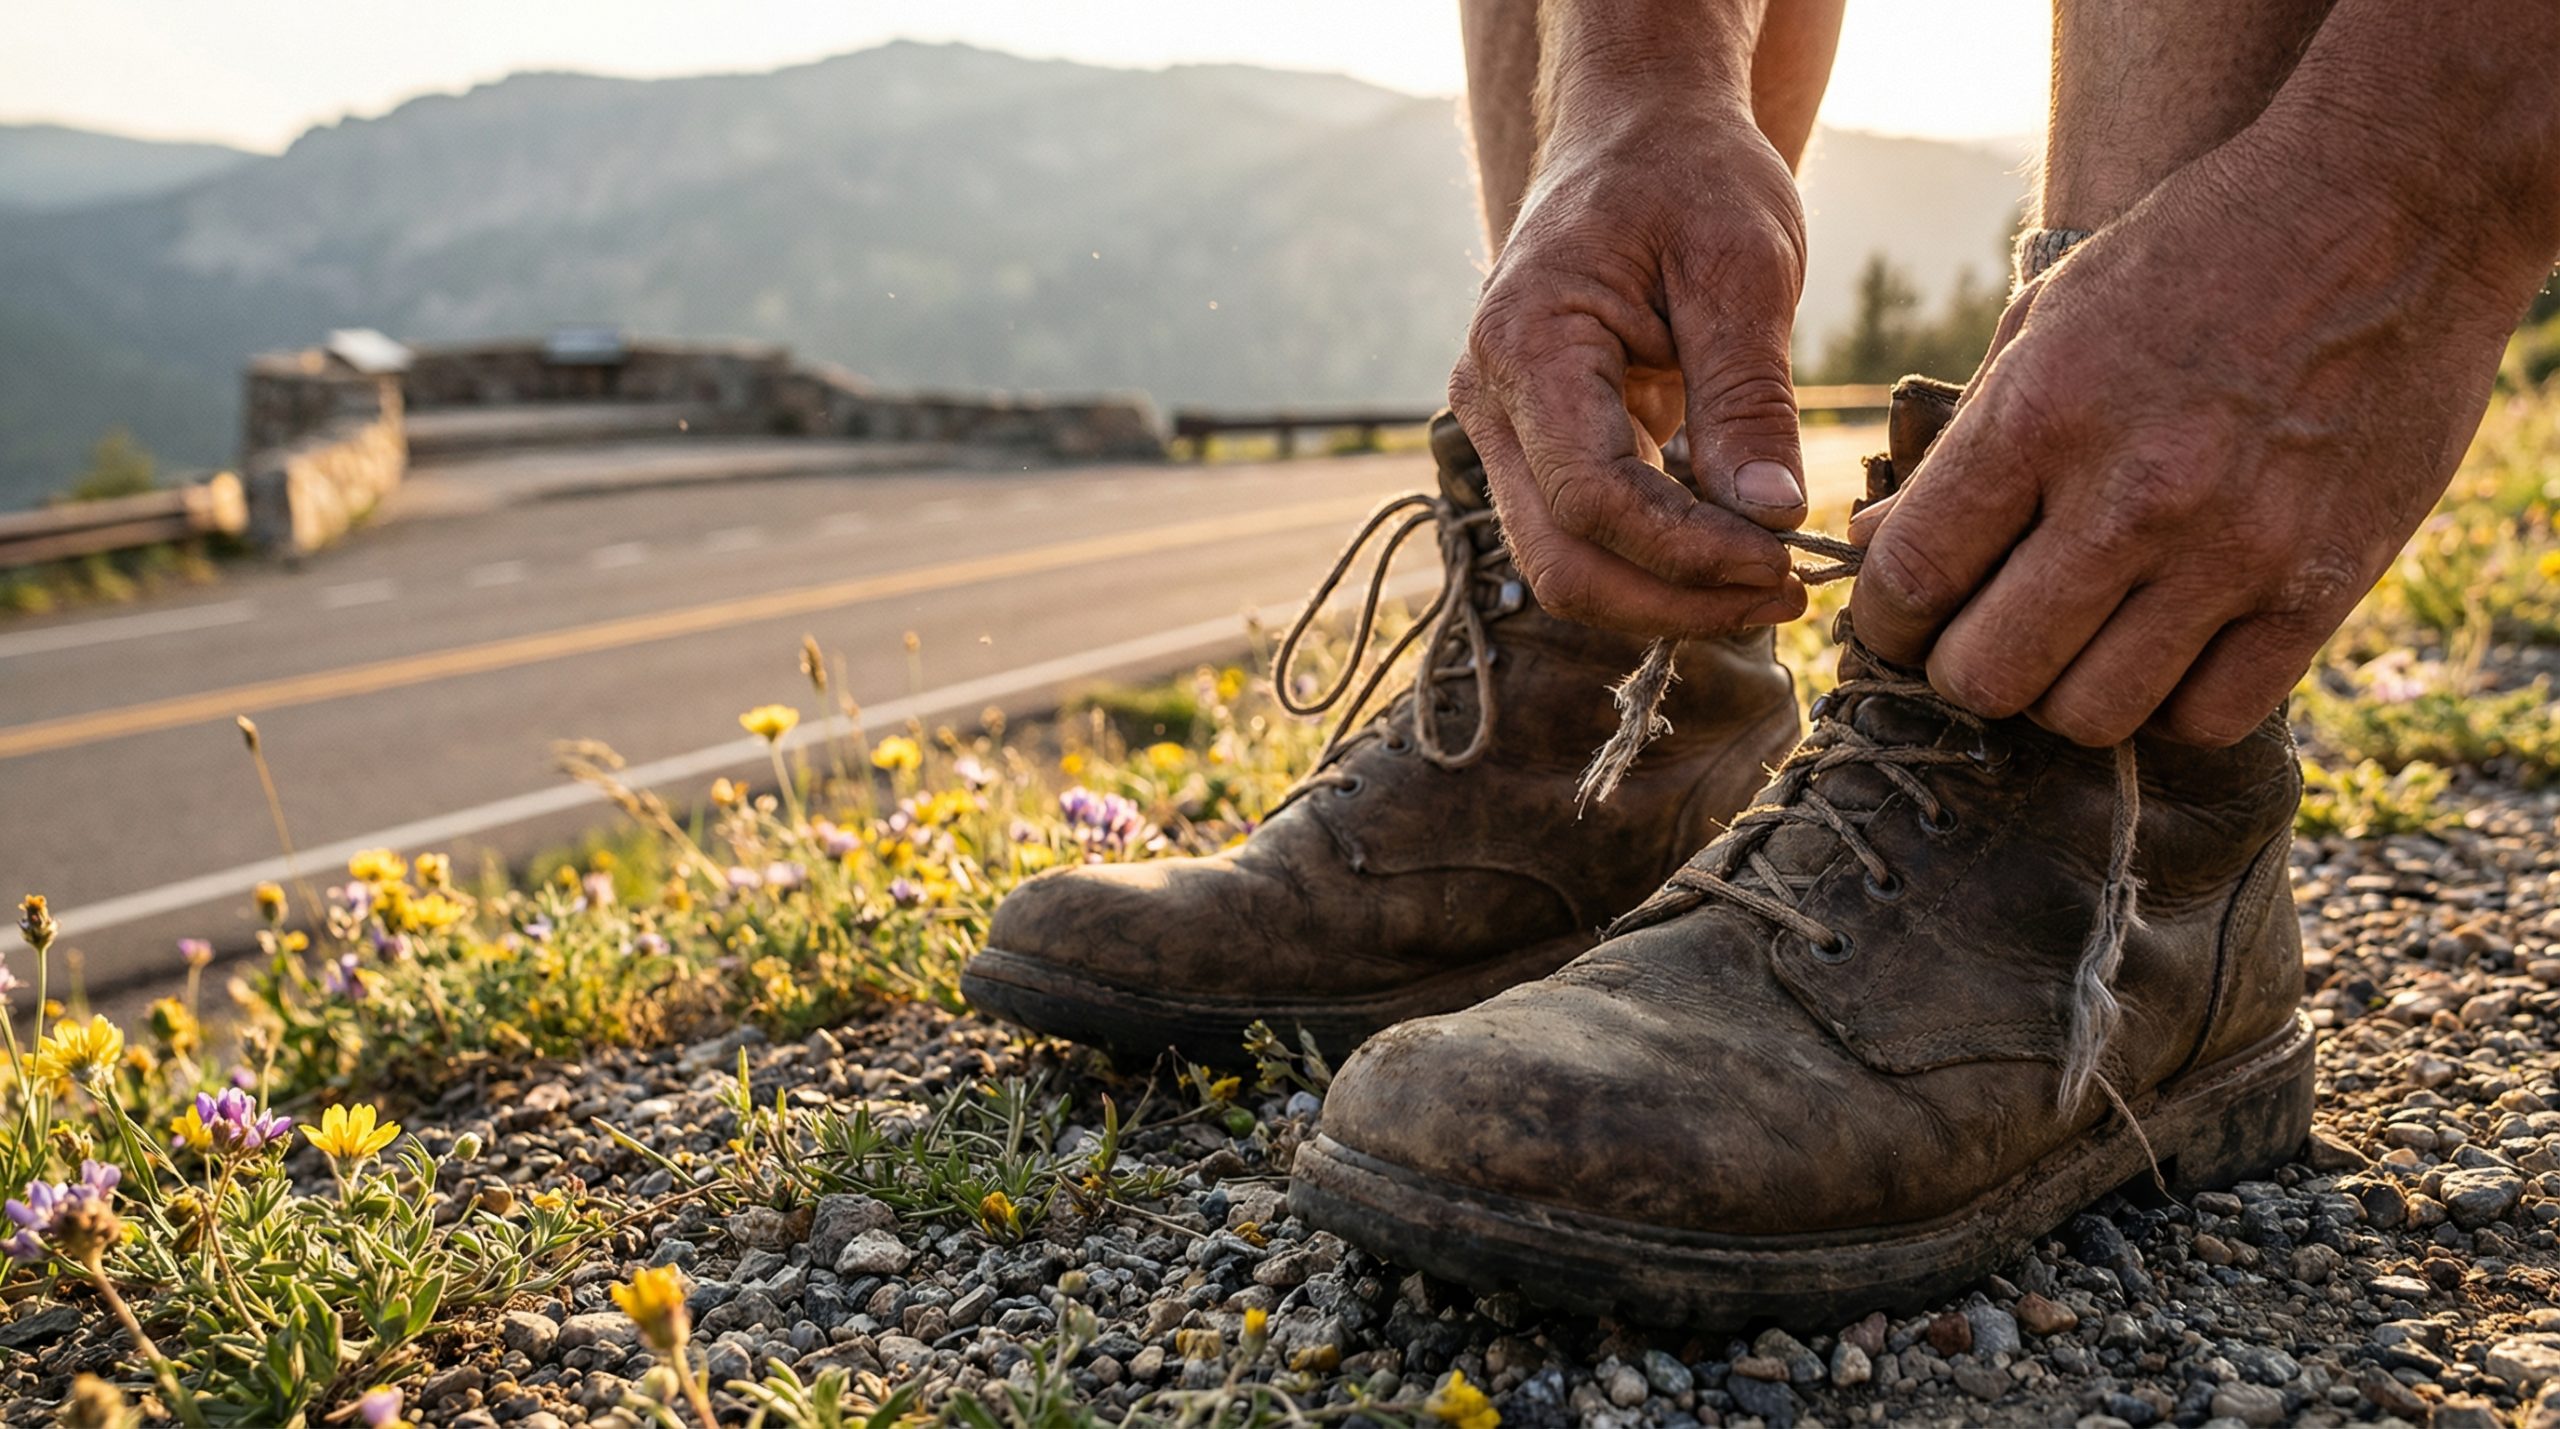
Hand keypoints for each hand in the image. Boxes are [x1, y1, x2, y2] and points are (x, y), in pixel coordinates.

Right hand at [1453, 108, 1811, 637]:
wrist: (1638, 136)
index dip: (1685, 551)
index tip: (1784, 559)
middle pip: (1562, 562)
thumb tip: (1774, 514)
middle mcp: (1491, 400)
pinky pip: (1586, 538)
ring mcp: (1505, 432)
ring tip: (1772, 585)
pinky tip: (1739, 554)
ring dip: (1668, 599)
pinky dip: (1661, 566)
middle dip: (1676, 601)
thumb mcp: (1744, 266)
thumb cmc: (1689, 176)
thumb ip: (1749, 395)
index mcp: (1526, 343)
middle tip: (1788, 596)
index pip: (1590, 496)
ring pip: (1567, 568)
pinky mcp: (1538, 450)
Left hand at [1846, 120, 2528, 746]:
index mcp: (2041, 418)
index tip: (1897, 622)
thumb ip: (1961, 445)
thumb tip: (1873, 548)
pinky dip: (2170, 704)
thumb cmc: (2195, 257)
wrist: (2391, 207)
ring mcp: (2233, 551)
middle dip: (1962, 670)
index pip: (1910, 580)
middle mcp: (2132, 497)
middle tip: (1982, 638)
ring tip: (2075, 643)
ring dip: (2062, 695)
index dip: (1883, 624)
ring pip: (2091, 715)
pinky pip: (2210, 716)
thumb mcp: (2045, 321)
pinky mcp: (2322, 587)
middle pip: (1989, 675)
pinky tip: (2165, 651)